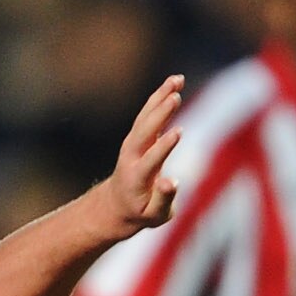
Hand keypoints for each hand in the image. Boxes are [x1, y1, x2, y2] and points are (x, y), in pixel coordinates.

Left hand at [101, 75, 185, 234]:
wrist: (116, 204)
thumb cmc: (141, 212)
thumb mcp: (153, 216)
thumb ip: (163, 200)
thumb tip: (172, 181)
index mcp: (136, 177)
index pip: (150, 159)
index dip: (163, 147)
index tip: (179, 132)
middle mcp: (131, 156)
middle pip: (144, 131)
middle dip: (160, 114)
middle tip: (175, 96)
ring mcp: (133, 143)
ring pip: (146, 116)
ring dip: (160, 97)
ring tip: (178, 79)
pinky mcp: (138, 136)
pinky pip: (149, 113)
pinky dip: (160, 97)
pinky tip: (174, 83)